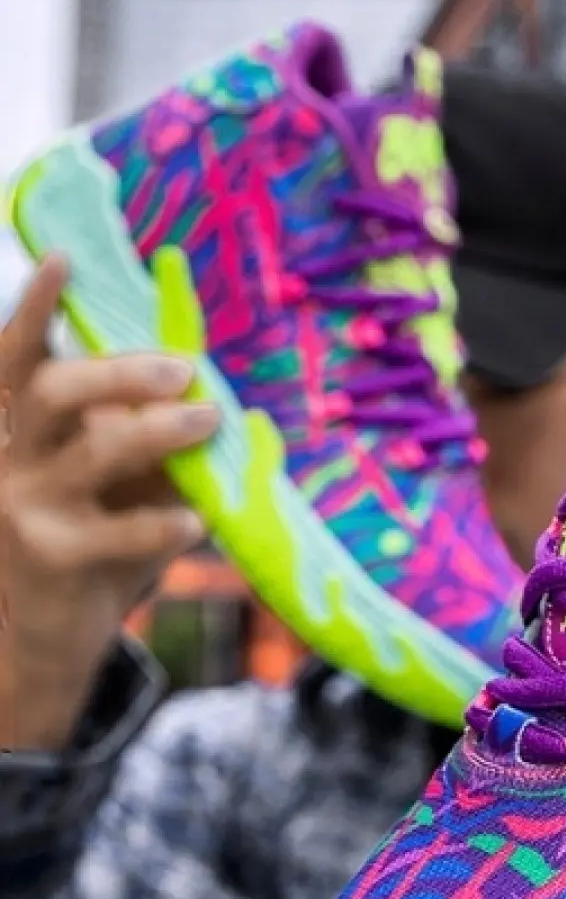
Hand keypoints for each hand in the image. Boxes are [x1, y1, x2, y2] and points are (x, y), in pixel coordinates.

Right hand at [1, 257, 217, 751]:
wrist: (50, 638)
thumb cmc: (95, 544)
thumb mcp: (120, 487)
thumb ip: (148, 444)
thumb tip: (214, 399)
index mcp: (24, 431)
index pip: (16, 359)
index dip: (34, 308)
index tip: (64, 260)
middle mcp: (14, 459)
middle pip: (53, 392)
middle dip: (121, 371)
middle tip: (186, 370)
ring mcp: (27, 509)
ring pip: (92, 451)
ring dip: (159, 431)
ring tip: (211, 423)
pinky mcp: (54, 558)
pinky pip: (117, 531)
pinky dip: (164, 524)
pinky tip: (198, 523)